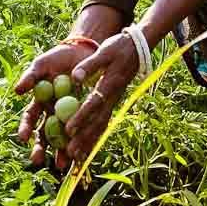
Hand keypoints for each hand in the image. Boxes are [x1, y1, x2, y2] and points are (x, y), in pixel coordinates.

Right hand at [13, 42, 85, 169]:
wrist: (82, 52)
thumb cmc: (57, 58)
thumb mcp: (42, 65)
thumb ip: (30, 77)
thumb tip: (17, 91)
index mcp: (40, 103)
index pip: (30, 119)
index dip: (26, 128)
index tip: (23, 138)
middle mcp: (53, 113)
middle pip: (45, 134)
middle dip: (41, 148)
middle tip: (38, 160)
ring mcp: (69, 116)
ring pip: (64, 138)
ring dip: (61, 152)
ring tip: (62, 165)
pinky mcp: (85, 115)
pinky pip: (84, 131)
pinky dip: (83, 143)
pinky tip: (83, 155)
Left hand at [56, 34, 142, 170]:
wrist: (138, 47)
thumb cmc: (119, 47)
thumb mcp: (105, 51)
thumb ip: (90, 65)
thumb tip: (75, 77)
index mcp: (109, 85)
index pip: (93, 104)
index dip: (80, 117)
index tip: (68, 129)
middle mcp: (112, 97)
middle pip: (97, 121)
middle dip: (83, 138)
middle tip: (70, 153)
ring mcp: (114, 102)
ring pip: (101, 126)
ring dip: (89, 142)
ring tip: (77, 158)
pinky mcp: (113, 103)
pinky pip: (104, 123)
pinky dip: (96, 136)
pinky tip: (89, 148)